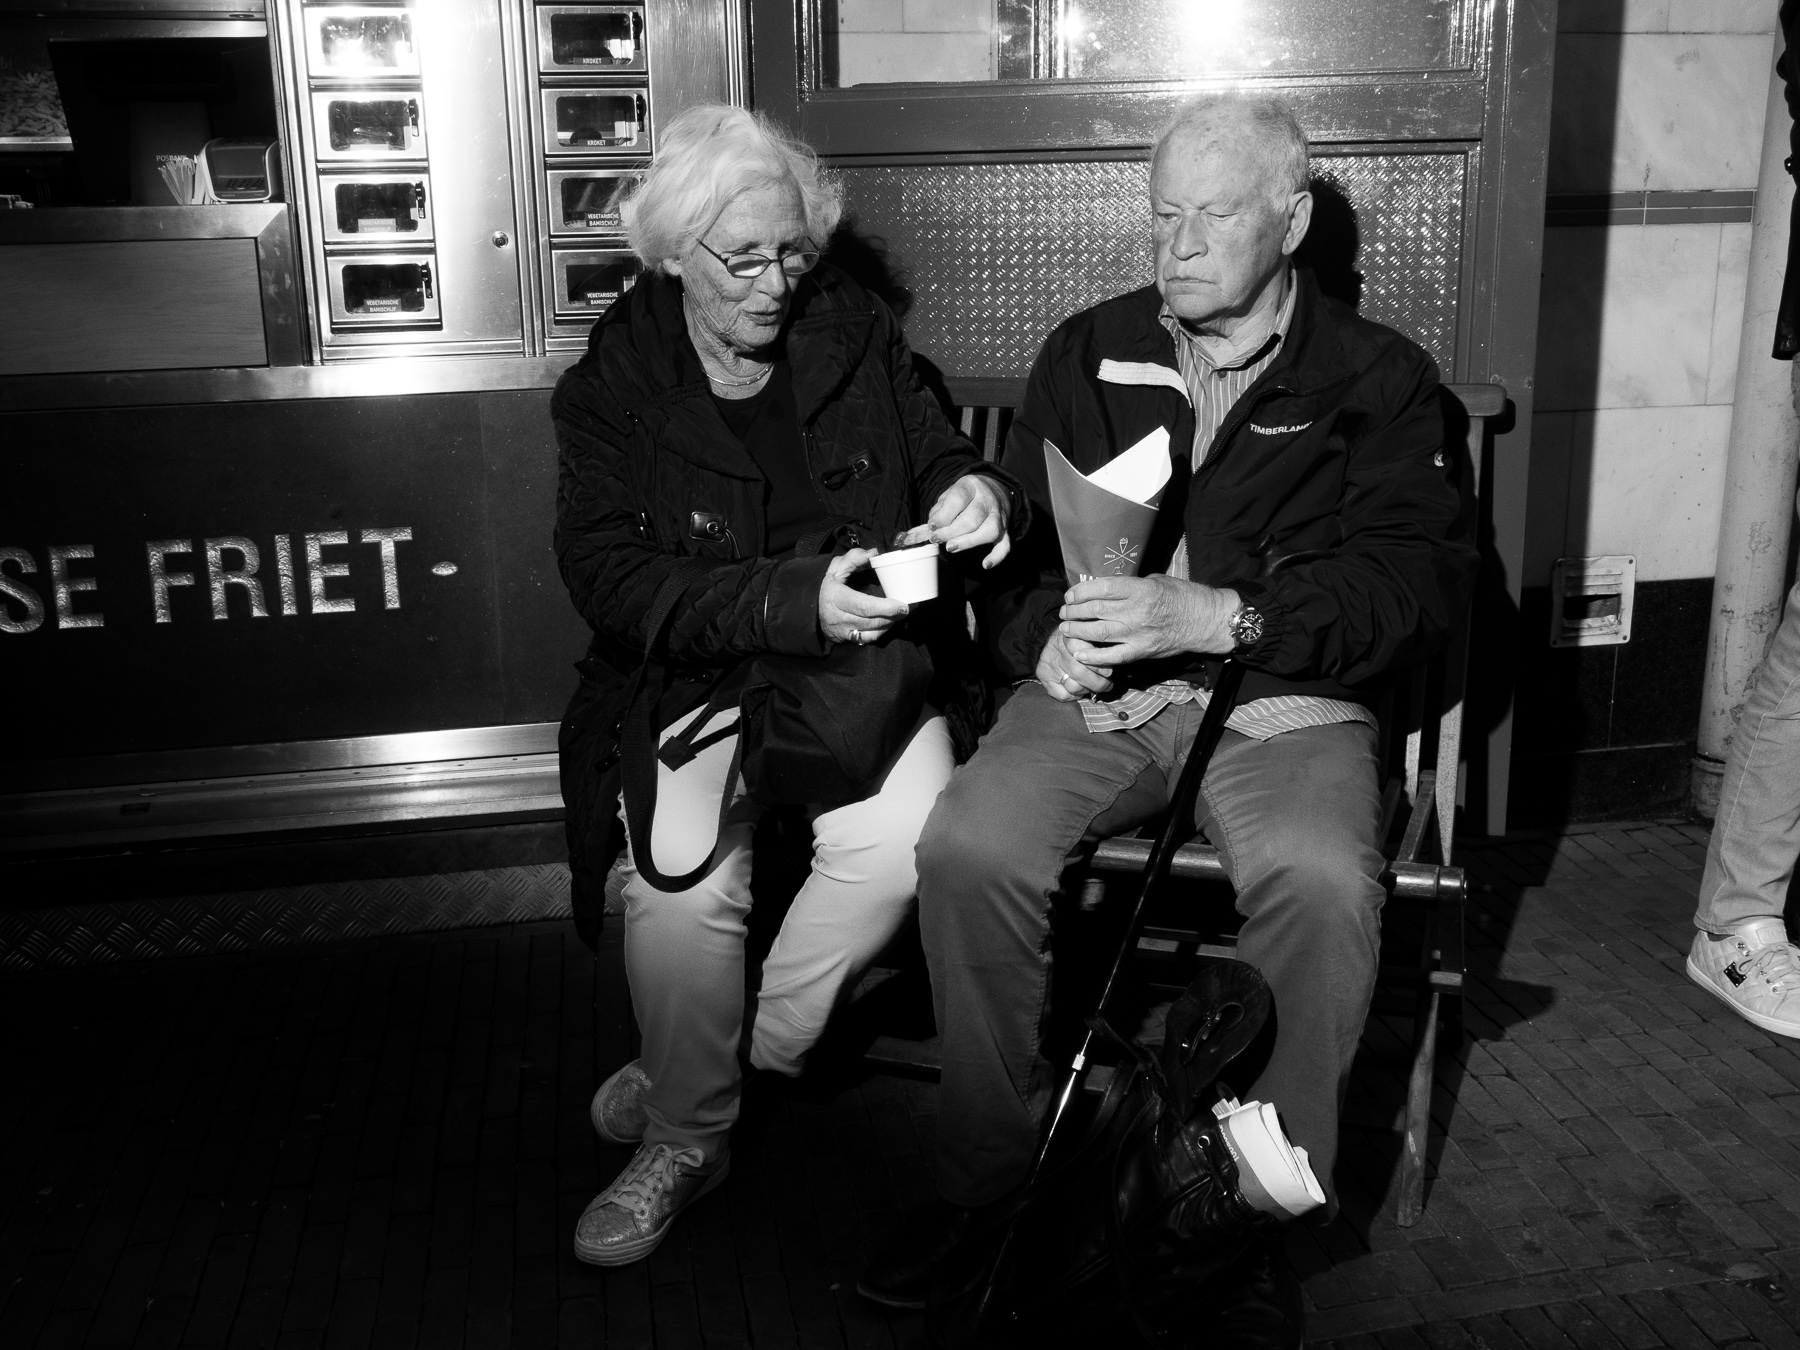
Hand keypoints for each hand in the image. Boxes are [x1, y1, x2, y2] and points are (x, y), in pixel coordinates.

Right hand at [819, 548, 908, 644]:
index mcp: (836, 597)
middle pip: (871, 621)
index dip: (885, 608)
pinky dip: (882, 632)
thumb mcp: (835, 567)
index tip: (902, 605)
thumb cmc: (828, 585)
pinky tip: (889, 622)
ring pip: (872, 633)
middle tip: (908, 607)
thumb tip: (873, 552)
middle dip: (893, 616)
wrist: (811, 607)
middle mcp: (839, 618)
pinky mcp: (847, 639)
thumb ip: (853, 558)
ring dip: (890, 624)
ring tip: (901, 613)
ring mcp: (843, 631)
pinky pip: (868, 639)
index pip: (863, 606)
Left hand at [916, 474, 1011, 567]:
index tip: (933, 525)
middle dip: (950, 532)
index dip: (943, 515)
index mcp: (972, 486)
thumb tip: (934, 527)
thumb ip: (941, 508)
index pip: (958, 499)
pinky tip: (985, 565)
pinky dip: (997, 556)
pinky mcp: (1005, 530)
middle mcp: (988, 499)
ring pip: (989, 531)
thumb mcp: (951, 492)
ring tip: (950, 547)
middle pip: (972, 518)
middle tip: (937, 538)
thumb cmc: (966, 495)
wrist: (994, 489)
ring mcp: (999, 515)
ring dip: (967, 542)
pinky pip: (1005, 545)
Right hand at [1035, 629, 1115, 701]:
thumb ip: (1100, 645)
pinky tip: (1078, 690)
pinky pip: (1062, 695)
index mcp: (1071, 636)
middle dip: (1098, 683)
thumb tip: (1114, 661)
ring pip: (1073, 686)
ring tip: (1092, 686)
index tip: (1108, 672)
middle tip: (1107, 684)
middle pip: (1080, 672)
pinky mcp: (1044, 677)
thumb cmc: (1077, 640)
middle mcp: (1058, 650)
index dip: (1098, 665)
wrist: (1049, 640)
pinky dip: (1074, 696)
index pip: (1084, 652)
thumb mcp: (1088, 635)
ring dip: (1087, 690)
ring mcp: (1050, 665)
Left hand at [1058, 575, 1239, 666]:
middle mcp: (1136, 611)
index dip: (1080, 591)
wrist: (1205, 620)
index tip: (1070, 595)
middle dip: (1074, 611)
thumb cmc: (1181, 596)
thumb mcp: (1155, 581)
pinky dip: (1093, 656)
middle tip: (1064, 612)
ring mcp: (1137, 633)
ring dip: (1077, 631)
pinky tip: (1079, 653)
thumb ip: (1129, 586)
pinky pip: (1112, 656)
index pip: (1102, 588)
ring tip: (1066, 628)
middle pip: (1095, 610)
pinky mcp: (1141, 651)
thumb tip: (1103, 589)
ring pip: (1098, 632)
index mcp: (1140, 590)